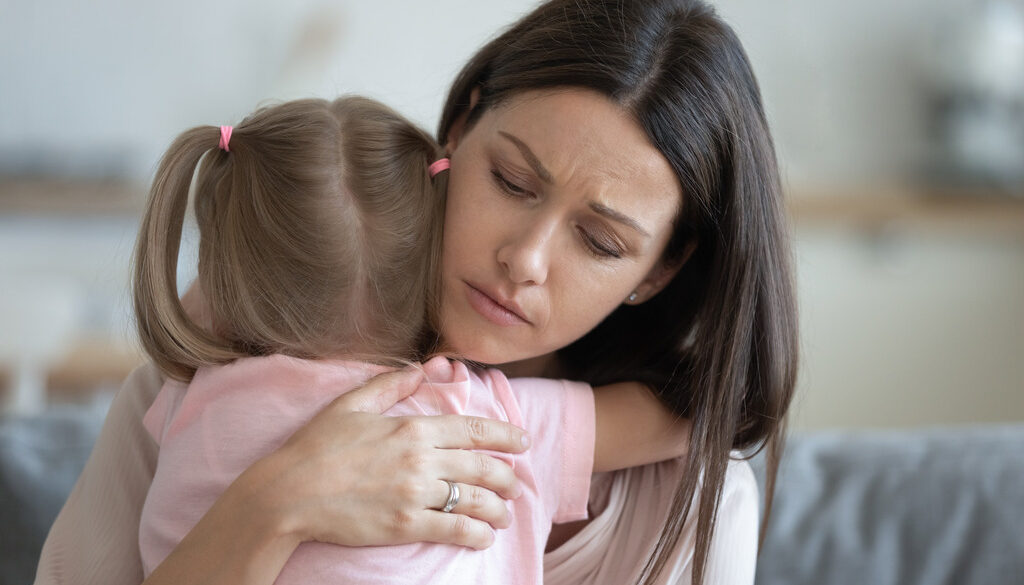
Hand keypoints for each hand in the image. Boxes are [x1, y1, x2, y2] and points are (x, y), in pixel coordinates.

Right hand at [248, 366, 530, 550]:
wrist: (287, 493)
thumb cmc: (315, 446)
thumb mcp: (351, 403)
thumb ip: (392, 384)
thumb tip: (422, 368)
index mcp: (412, 427)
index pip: (474, 429)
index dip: (505, 435)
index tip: (522, 441)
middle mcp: (421, 459)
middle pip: (483, 466)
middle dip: (508, 476)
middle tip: (516, 484)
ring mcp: (414, 493)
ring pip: (474, 500)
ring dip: (498, 509)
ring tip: (504, 515)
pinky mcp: (404, 525)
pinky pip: (453, 530)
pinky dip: (475, 534)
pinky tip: (483, 537)